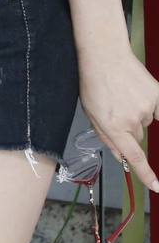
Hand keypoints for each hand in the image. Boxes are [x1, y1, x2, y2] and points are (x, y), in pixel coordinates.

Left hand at [77, 45, 158, 192]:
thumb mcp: (91, 113)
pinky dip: (152, 107)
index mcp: (113, 127)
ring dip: (136, 115)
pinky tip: (138, 94)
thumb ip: (106, 137)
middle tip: (115, 109)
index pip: (133, 157)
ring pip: (145, 122)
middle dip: (128, 129)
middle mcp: (132, 121)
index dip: (146, 174)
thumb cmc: (92, 84)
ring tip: (122, 96)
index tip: (158, 187)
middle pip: (137, 137)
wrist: (104, 56)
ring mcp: (147, 108)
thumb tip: (121, 156)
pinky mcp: (158, 96)